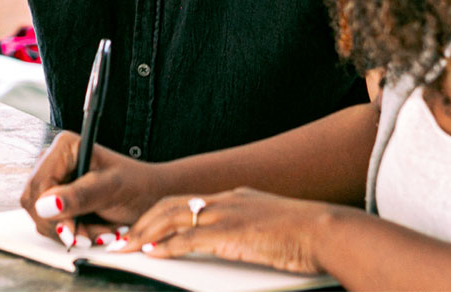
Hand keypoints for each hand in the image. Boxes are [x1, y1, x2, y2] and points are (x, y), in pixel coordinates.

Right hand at [19, 131, 167, 248]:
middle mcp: (53, 161)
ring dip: (72, 232)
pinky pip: (51, 224)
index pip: (38, 185)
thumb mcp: (111, 189)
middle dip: (63, 225)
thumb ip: (79, 196)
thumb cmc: (137, 185)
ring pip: (42, 218)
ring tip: (102, 231)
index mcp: (64, 147)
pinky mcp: (57, 200)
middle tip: (93, 235)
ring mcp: (53, 182)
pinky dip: (73, 234)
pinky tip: (94, 230)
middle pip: (34, 203)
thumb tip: (44, 205)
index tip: (71, 231)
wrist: (151, 196)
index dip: (50, 211)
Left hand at [115, 187, 341, 275]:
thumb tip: (237, 242)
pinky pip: (189, 238)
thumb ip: (248, 230)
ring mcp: (228, 215)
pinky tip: (152, 253)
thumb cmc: (308, 235)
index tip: (145, 227)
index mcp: (236, 198)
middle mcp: (227, 200)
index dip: (161, 214)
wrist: (327, 231)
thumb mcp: (271, 226)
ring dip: (145, 233)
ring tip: (127, 246)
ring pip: (173, 218)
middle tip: (123, 238)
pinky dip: (166, 246)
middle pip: (172, 204)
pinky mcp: (230, 234)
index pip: (188, 201)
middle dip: (144, 221)